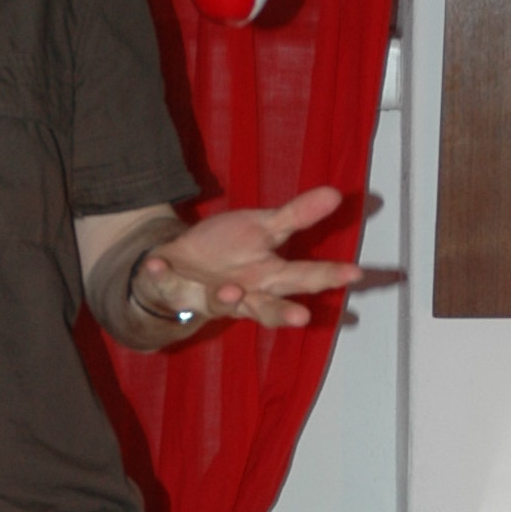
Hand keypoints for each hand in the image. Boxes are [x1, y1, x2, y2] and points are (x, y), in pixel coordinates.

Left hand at [133, 187, 360, 331]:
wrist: (180, 265)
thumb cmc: (229, 251)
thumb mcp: (265, 228)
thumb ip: (298, 215)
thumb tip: (337, 193)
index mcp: (268, 279)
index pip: (304, 277)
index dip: (328, 276)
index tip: (356, 273)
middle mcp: (244, 296)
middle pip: (267, 307)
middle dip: (283, 314)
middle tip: (302, 318)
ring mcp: (208, 297)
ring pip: (220, 305)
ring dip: (224, 300)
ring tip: (230, 291)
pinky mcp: (173, 289)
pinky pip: (164, 283)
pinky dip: (158, 273)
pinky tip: (154, 261)